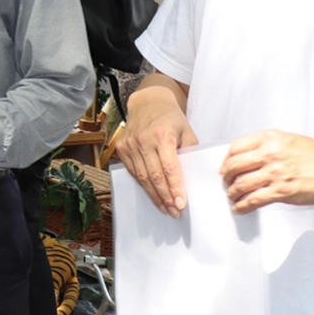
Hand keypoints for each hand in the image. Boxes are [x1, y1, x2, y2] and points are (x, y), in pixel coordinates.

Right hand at [117, 85, 199, 215]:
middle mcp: (143, 140)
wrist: (148, 103)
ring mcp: (130, 145)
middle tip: (174, 211)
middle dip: (166, 197)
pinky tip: (153, 195)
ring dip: (155, 196)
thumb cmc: (171, 118)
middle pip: (154, 176)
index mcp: (162, 135)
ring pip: (143, 178)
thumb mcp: (186, 131)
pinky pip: (133, 172)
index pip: (170, 168)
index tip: (181, 204)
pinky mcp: (121, 149)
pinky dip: (144, 186)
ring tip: (166, 208)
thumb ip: (189, 153)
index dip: (175, 188)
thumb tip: (191, 177)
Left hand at [220, 131, 313, 212]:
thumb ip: (267, 146)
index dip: (226, 160)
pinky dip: (242, 206)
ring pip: (241, 185)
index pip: (235, 147)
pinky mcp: (282, 191)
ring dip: (232, 193)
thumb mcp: (288, 140)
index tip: (224, 168)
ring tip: (233, 197)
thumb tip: (246, 159)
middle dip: (226, 178)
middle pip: (234, 167)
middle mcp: (270, 154)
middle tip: (227, 184)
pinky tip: (240, 208)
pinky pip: (253, 200)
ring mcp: (275, 173)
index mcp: (270, 139)